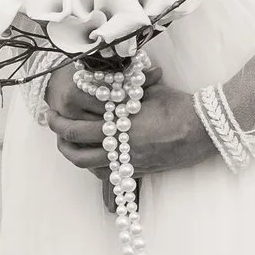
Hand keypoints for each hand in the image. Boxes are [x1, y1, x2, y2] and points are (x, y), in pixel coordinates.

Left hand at [40, 60, 209, 181]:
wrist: (203, 129)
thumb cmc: (177, 105)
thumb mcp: (147, 90)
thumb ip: (122, 88)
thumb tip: (103, 79)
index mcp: (120, 123)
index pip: (77, 127)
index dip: (58, 122)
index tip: (51, 114)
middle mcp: (120, 145)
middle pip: (76, 149)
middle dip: (59, 138)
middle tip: (54, 127)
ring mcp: (128, 161)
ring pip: (88, 166)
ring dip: (73, 154)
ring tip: (68, 143)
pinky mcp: (138, 171)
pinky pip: (107, 175)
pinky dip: (94, 166)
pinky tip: (94, 156)